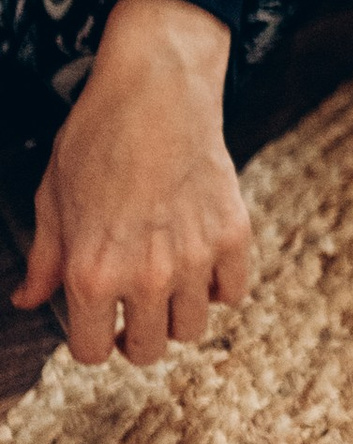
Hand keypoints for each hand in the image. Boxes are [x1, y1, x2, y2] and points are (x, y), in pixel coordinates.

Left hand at [16, 0, 250, 366]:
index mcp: (91, 274)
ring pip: (191, 329)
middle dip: (133, 336)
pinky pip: (232, 292)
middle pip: (146, 350)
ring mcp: (194, 259)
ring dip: (176, 314)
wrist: (156, 91)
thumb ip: (44, 259)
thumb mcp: (52, 200)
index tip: (96, 322)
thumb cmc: (95, 140)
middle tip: (131, 310)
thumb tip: (28, 300)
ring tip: (167, 285)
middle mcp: (145, 277)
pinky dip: (217, 285)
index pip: (91, 352)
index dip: (89, 340)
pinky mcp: (232, 236)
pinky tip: (199, 261)